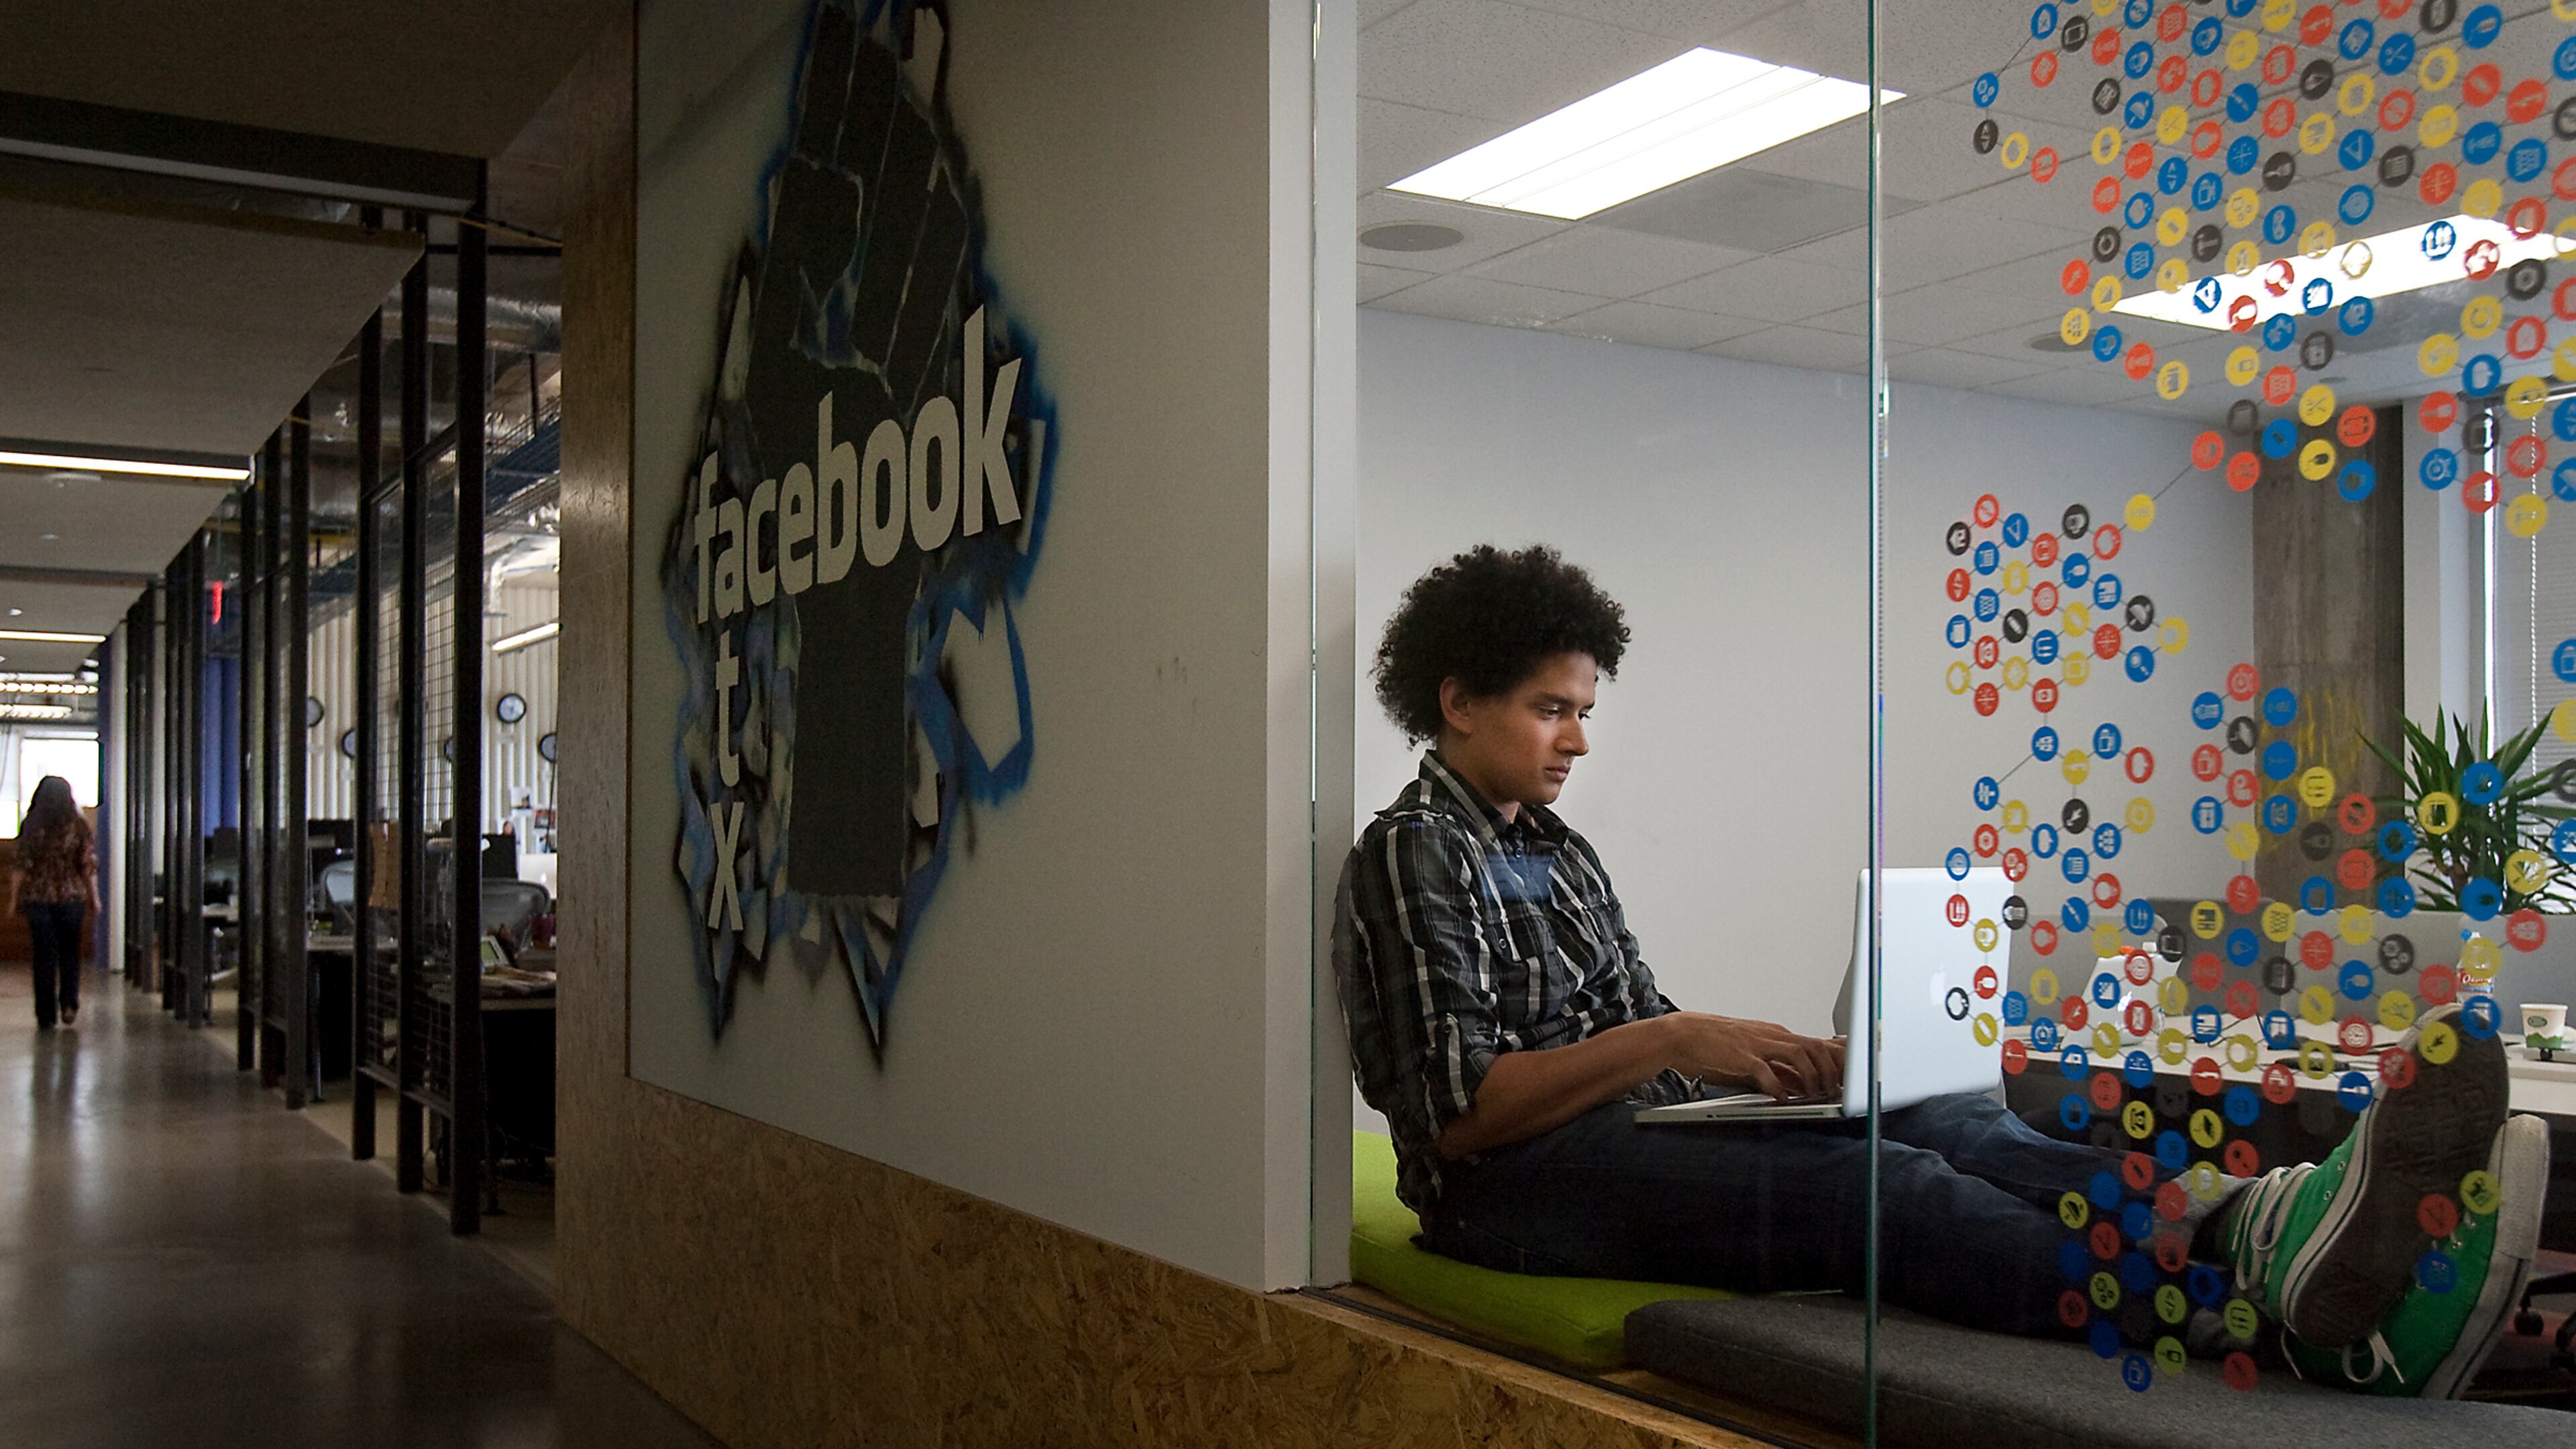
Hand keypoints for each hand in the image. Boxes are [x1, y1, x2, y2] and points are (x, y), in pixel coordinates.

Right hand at [1657, 1012, 1846, 1101]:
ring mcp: (1757, 1044)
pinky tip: (1782, 1099)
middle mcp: (1771, 1036)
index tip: (1850, 1076)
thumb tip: (1801, 1085)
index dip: (1838, 1059)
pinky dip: (1779, 1087)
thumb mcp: (1753, 1053)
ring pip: (1799, 1054)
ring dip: (1811, 1077)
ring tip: (1815, 1095)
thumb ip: (1777, 1067)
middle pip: (1816, 1046)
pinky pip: (1767, 1071)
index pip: (1818, 1042)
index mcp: (1776, 1034)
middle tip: (1837, 1090)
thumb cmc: (1715, 1046)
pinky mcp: (1742, 1057)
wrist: (1682, 1035)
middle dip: (1832, 1069)